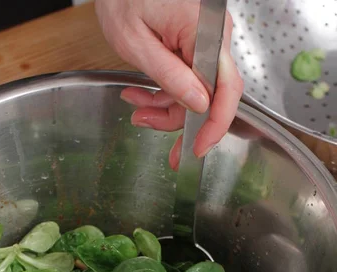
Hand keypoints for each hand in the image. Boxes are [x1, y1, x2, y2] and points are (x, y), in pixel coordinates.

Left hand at [95, 0, 242, 169]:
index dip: (214, 125)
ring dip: (164, 107)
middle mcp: (214, 37)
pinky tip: (141, 95)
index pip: (225, 89)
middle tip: (148, 128)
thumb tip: (199, 105)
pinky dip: (164, 93)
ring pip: (195, 93)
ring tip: (136, 107)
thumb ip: (170, 76)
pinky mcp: (195, 45)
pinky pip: (187, 79)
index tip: (197, 148)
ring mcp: (206, 42)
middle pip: (209, 96)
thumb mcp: (137, 43)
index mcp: (204, 32)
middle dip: (177, 119)